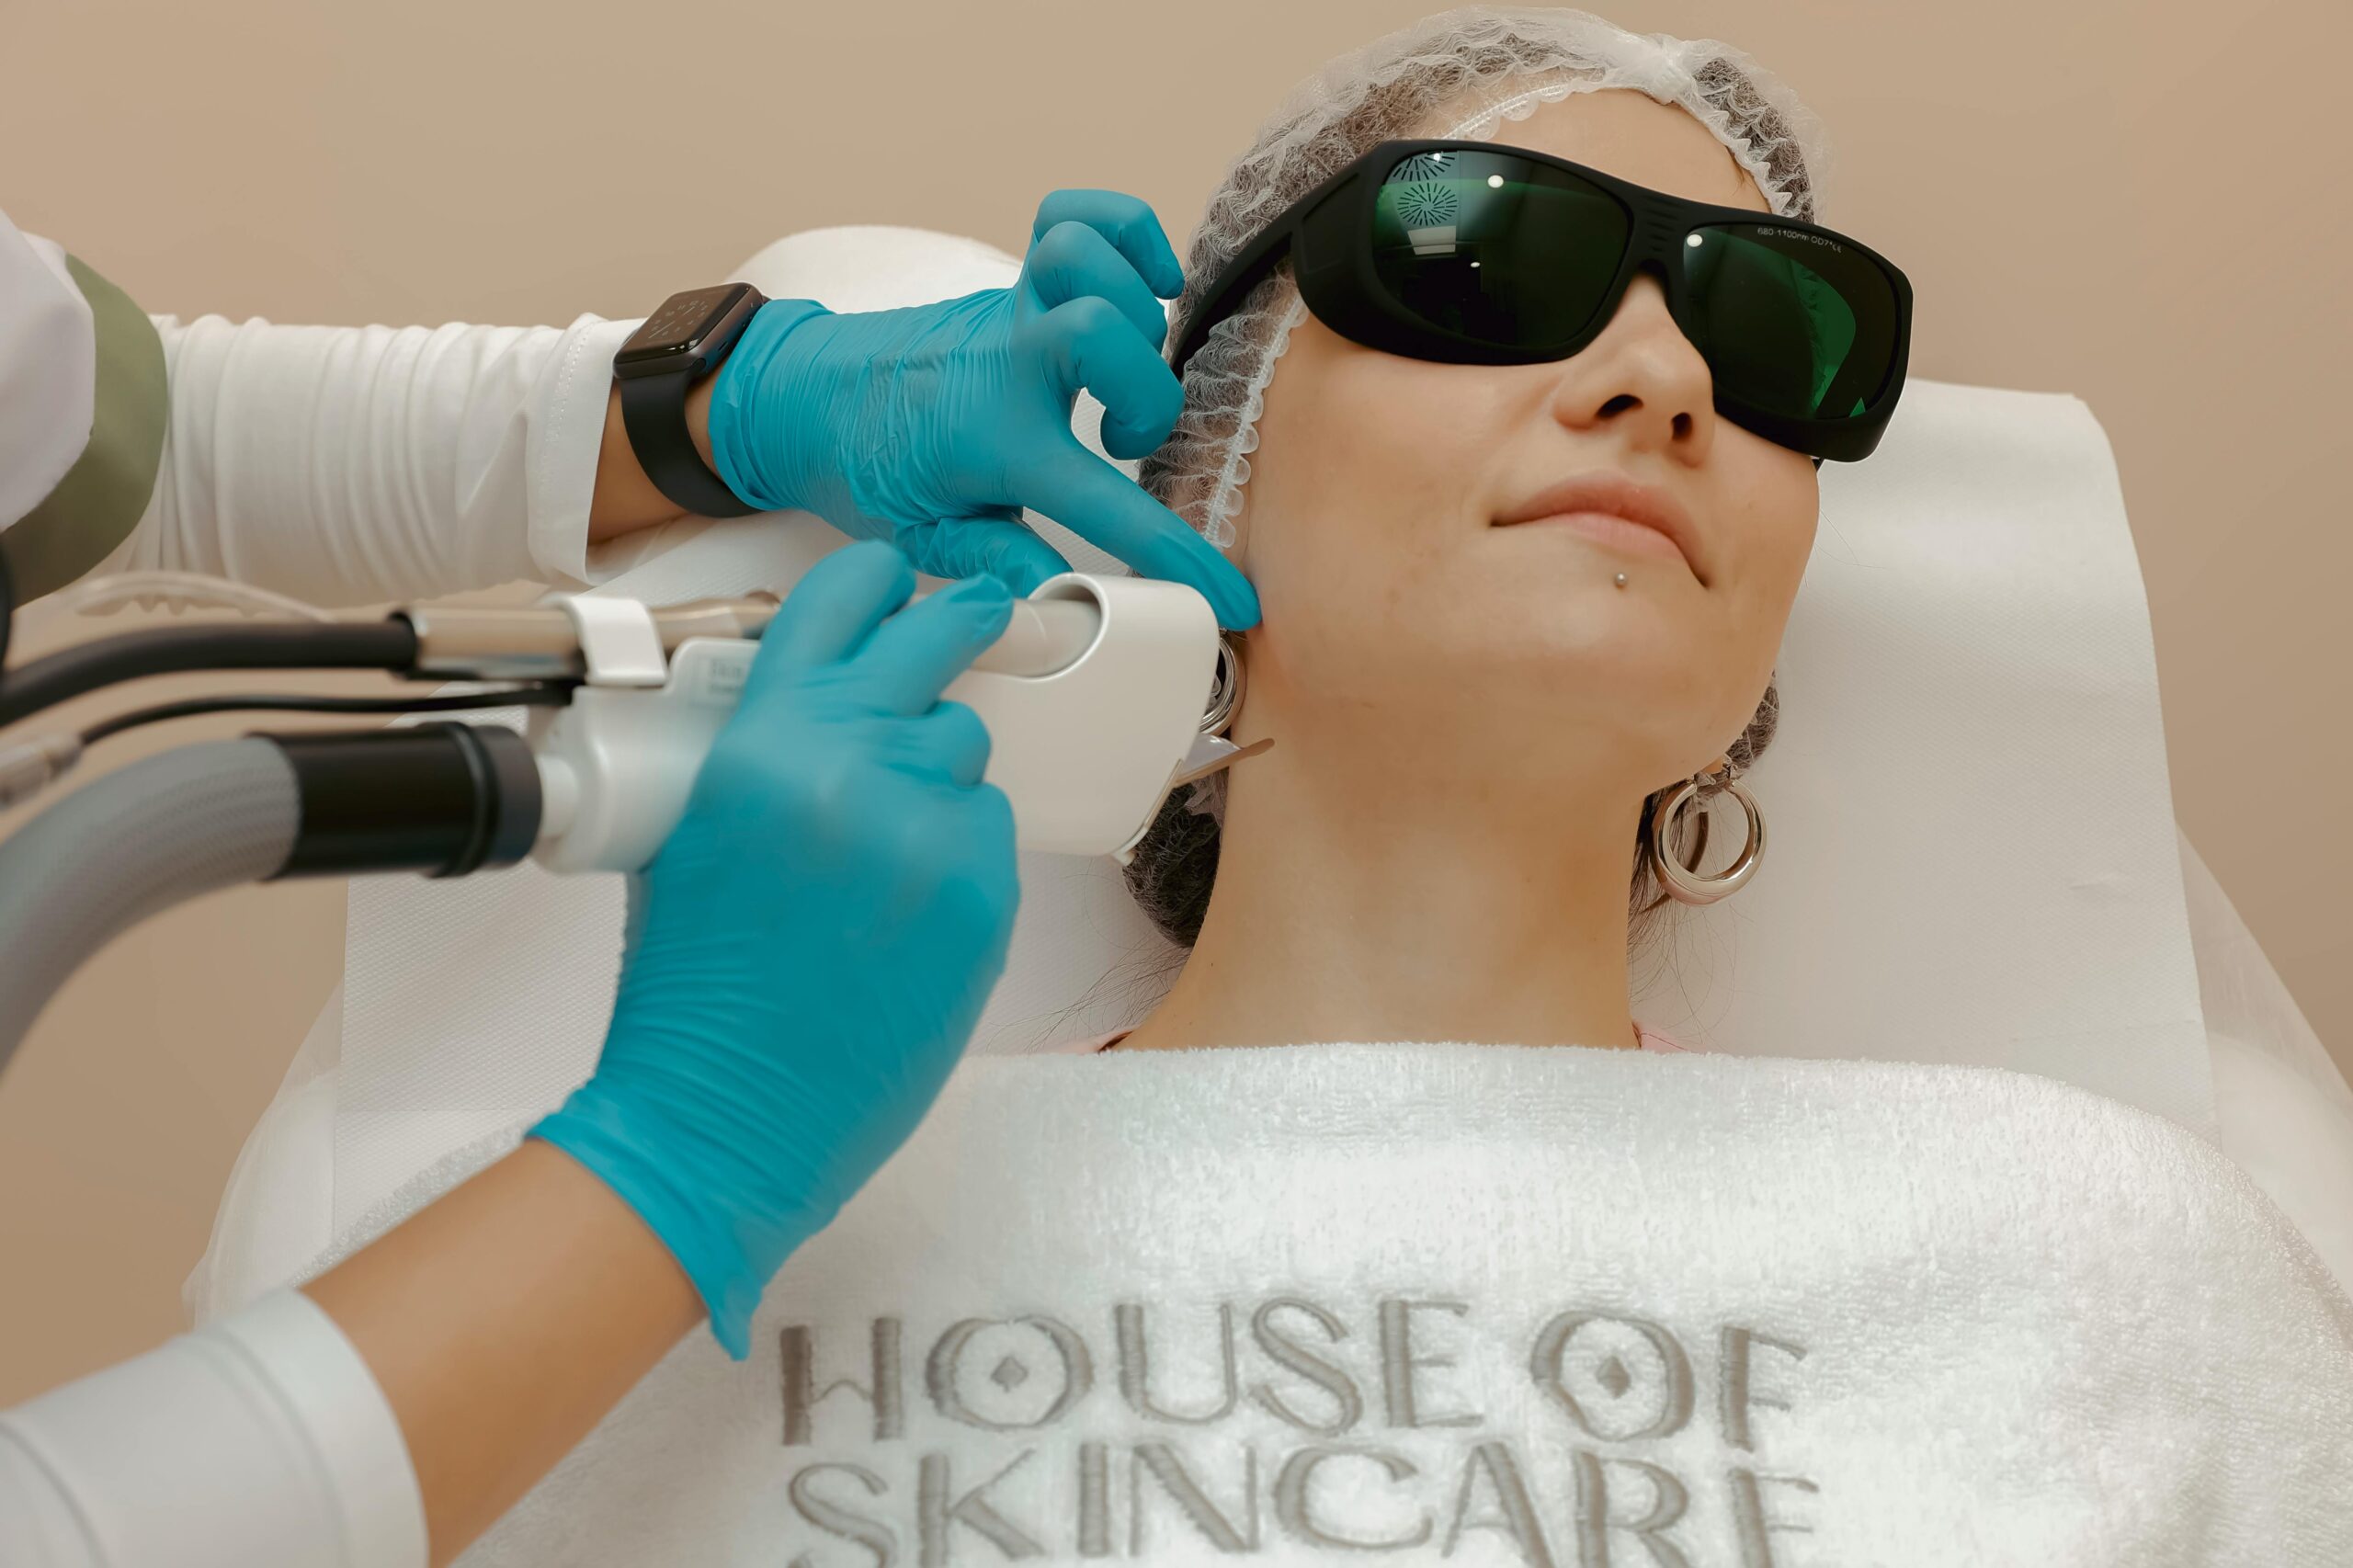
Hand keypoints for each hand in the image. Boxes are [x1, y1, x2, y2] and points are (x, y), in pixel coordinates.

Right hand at [529, 541, 1020, 1355]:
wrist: (726, 1111)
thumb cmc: (694, 990)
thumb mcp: (692, 832)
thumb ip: (763, 752)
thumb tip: (825, 710)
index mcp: (762, 744)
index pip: (836, 606)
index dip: (873, 581)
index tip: (895, 578)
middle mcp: (851, 768)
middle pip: (935, 644)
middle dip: (960, 620)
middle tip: (975, 614)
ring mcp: (927, 831)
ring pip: (966, 750)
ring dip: (939, 773)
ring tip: (884, 846)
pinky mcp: (982, 894)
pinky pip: (989, 831)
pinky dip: (958, 851)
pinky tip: (906, 908)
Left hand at [706, 190, 1259, 629]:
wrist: (800, 397)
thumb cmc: (865, 467)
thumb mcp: (926, 539)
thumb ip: (1000, 566)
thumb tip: (1067, 607)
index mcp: (995, 444)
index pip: (1106, 507)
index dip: (1180, 558)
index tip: (1229, 600)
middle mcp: (1008, 365)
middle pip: (1104, 331)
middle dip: (1148, 396)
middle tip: (1123, 445)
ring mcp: (1012, 313)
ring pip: (1085, 257)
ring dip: (1131, 305)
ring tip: (1125, 366)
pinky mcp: (1012, 282)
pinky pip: (1073, 215)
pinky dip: (1123, 232)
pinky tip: (1144, 281)